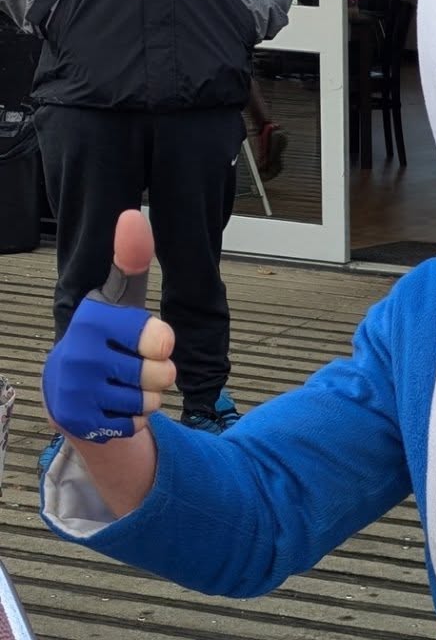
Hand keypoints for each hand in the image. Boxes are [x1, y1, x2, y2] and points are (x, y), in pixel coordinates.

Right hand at [41, 210, 174, 446]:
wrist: (70, 389)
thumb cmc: (106, 339)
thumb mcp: (120, 300)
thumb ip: (131, 261)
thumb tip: (132, 215)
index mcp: (92, 320)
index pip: (160, 338)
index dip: (161, 343)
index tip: (147, 340)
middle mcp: (78, 354)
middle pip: (161, 374)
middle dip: (159, 374)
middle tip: (135, 366)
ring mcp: (76, 391)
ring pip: (150, 401)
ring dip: (147, 397)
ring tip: (123, 385)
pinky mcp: (80, 422)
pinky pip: (137, 424)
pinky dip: (133, 419)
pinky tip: (112, 406)